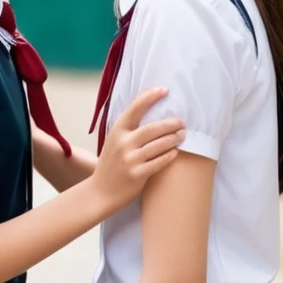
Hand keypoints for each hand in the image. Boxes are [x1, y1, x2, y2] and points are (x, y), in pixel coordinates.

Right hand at [92, 88, 184, 216]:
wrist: (100, 192)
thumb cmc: (110, 165)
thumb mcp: (113, 142)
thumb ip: (128, 130)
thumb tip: (152, 115)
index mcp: (116, 132)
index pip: (135, 109)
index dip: (150, 97)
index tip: (164, 90)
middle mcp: (122, 143)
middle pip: (152, 128)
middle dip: (170, 124)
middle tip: (182, 122)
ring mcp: (130, 160)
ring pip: (158, 145)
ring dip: (173, 139)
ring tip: (182, 136)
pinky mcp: (137, 175)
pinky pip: (159, 162)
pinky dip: (169, 156)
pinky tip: (175, 153)